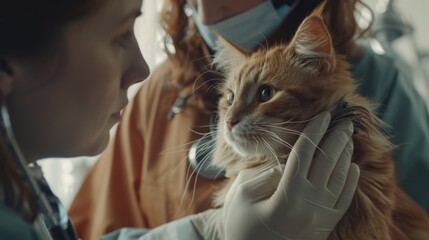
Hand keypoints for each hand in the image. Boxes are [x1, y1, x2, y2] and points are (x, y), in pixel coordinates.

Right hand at [203, 112, 359, 239]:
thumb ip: (266, 173)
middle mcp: (309, 206)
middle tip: (344, 121)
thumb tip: (286, 159)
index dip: (314, 132)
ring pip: (340, 178)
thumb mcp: (244, 194)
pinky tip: (352, 166)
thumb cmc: (241, 223)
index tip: (323, 116)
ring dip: (345, 155)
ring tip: (347, 138)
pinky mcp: (325, 224)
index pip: (304, 155)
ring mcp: (320, 217)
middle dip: (337, 138)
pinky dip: (350, 180)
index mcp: (287, 197)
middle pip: (328, 163)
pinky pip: (344, 199)